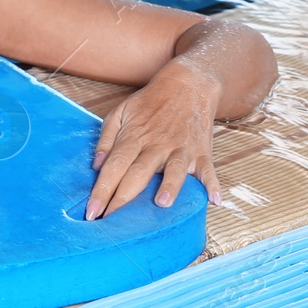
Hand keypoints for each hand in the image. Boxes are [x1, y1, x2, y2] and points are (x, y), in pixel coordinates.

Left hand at [86, 69, 222, 219]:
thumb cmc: (149, 103)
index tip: (92, 212)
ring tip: (161, 203)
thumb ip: (106, 139)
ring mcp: (181, 149)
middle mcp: (156, 145)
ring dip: (169, 186)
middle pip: (138, 173)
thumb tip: (96, 165)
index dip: (102, 190)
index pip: (114, 166)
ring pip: (174, 169)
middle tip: (111, 223)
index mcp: (134, 137)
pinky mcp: (201, 152)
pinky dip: (213, 184)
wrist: (187, 84)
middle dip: (123, 198)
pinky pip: (208, 170)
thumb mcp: (121, 112)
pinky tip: (215, 200)